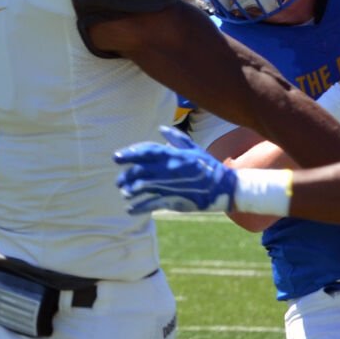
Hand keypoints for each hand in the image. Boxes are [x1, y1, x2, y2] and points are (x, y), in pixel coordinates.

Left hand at [114, 126, 237, 213]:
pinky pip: (150, 204)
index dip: (129, 154)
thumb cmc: (208, 166)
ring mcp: (170, 185)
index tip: (116, 158)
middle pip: (139, 171)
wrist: (223, 188)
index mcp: (173, 155)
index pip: (145, 151)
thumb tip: (161, 128)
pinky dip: (138, 208)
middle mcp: (168, 169)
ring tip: (125, 194)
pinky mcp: (173, 200)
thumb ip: (176, 139)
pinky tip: (130, 210)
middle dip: (126, 176)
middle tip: (119, 182)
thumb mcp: (194, 149)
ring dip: (130, 191)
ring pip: (142, 187)